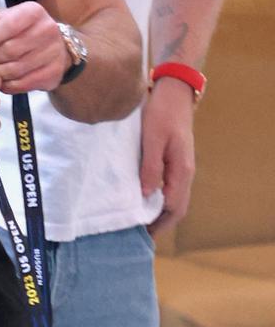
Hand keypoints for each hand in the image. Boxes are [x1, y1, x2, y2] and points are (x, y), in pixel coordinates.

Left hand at [0, 3, 67, 93]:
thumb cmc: (21, 30)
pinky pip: (23, 85)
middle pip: (10, 50)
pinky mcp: (54, 74)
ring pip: (15, 70)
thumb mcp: (3, 18)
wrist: (52, 45)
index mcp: (33, 12)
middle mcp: (48, 30)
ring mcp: (54, 53)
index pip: (9, 25)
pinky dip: (8, 85)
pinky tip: (5, 79)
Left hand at [140, 77, 195, 234]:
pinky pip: (170, 186)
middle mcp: (185, 173)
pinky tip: (145, 196)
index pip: (173, 207)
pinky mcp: (175, 160)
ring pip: (175, 198)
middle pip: (177, 207)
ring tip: (141, 219)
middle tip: (141, 233)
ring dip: (161, 211)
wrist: (173, 93)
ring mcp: (181, 167)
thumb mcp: (152, 139)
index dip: (158, 221)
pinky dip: (161, 197)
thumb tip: (146, 195)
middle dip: (161, 222)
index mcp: (181, 171)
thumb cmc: (162, 113)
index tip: (141, 232)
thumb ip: (151, 166)